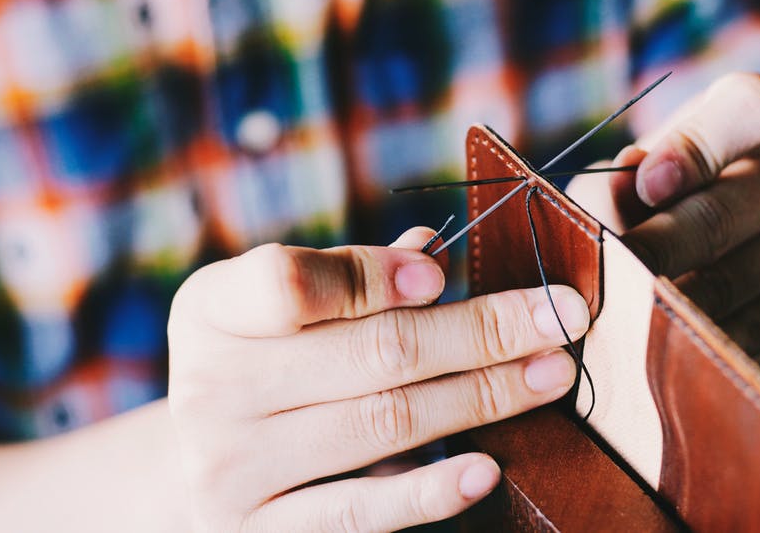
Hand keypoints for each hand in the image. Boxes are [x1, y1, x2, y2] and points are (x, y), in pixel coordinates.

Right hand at [167, 228, 589, 530]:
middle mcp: (210, 389)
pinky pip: (360, 513)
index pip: (288, 282)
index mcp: (213, 312)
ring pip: (383, 423)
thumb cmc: (265, 370)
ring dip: (484, 396)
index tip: (445, 275)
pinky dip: (430, 490)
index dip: (373, 276)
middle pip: (369, 352)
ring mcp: (231, 469)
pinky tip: (488, 467)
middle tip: (561, 318)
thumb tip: (435, 252)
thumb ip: (355, 279)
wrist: (198, 473)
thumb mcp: (286, 314)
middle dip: (479, 332)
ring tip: (551, 375)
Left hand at [569, 73, 759, 358]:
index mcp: (757, 117)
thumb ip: (618, 182)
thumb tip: (608, 209)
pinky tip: (666, 345)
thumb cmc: (678, 189)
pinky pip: (753, 332)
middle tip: (613, 276)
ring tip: (625, 317)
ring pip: (733, 283)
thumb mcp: (644, 166)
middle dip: (658, 251)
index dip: (692, 149)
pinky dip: (701, 343)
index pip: (745, 111)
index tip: (647, 184)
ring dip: (671, 305)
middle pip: (722, 215)